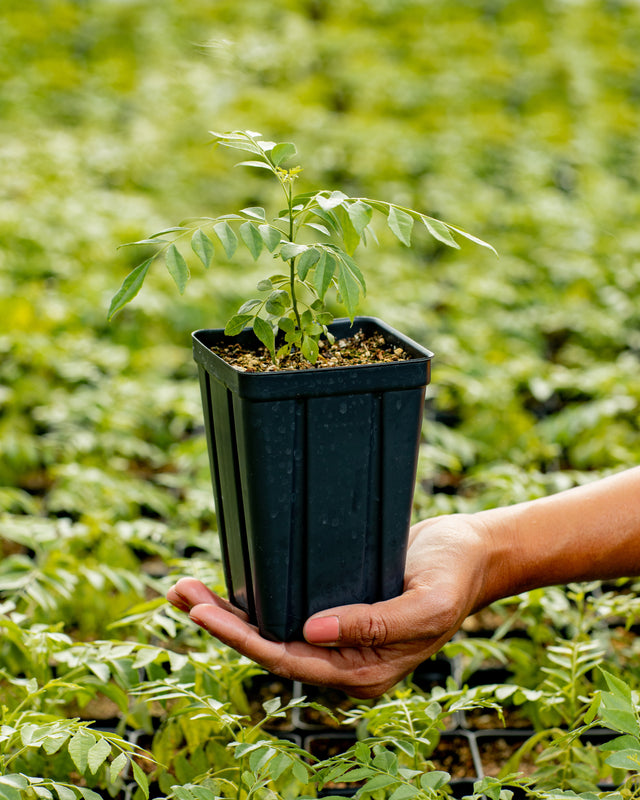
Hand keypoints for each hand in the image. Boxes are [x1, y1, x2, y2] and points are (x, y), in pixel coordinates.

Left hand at [166, 513, 491, 698]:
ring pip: (271, 625)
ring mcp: (336, 631)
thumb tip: (310, 633)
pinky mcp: (334, 602)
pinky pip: (286, 602)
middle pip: (269, 644)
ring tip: (184, 588)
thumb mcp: (423, 604)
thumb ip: (374, 626)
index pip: (289, 660)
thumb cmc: (454, 578)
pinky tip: (226, 580)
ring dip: (228, 609)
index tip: (204, 617)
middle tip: (180, 595)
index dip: (243, 640)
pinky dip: (254, 593)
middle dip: (222, 623)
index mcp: (361, 671)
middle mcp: (342, 656)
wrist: (473, 551)